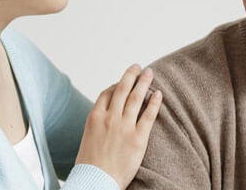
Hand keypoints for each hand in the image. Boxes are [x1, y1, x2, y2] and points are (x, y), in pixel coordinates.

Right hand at [76, 64, 162, 189]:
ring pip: (135, 98)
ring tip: (150, 73)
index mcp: (94, 117)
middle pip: (121, 89)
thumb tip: (102, 125)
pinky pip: (148, 115)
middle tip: (138, 67)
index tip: (122, 82)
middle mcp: (109, 118)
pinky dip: (154, 103)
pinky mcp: (137, 138)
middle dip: (130, 76)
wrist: (95, 181)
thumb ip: (96, 128)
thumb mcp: (87, 140)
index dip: (115, 85)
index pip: (106, 94)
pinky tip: (158, 94)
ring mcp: (123, 127)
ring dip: (143, 82)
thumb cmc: (90, 167)